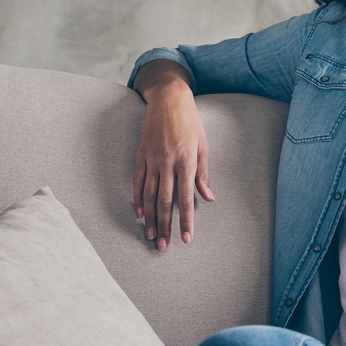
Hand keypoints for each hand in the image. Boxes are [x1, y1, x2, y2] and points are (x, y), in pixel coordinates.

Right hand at [132, 78, 214, 249]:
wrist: (168, 99)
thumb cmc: (191, 123)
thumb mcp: (203, 146)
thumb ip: (204, 174)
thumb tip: (208, 198)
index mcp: (186, 160)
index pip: (185, 197)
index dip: (186, 220)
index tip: (186, 238)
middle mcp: (167, 162)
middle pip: (165, 201)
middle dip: (165, 225)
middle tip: (163, 245)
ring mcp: (151, 159)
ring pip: (149, 194)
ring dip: (150, 217)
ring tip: (150, 235)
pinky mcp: (140, 155)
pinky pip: (137, 181)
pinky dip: (138, 198)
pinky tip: (139, 213)